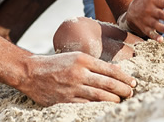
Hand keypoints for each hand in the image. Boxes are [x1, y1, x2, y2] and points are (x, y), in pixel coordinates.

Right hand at [20, 52, 136, 105]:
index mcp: (83, 59)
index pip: (110, 69)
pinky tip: (106, 107)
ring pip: (100, 96)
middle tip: (131, 92)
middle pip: (108, 83)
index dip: (124, 78)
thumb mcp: (75, 56)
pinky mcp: (66, 100)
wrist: (31, 72)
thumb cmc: (56, 63)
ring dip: (114, 100)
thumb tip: (115, 72)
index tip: (132, 82)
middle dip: (123, 90)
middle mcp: (79, 73)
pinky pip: (87, 104)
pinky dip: (98, 106)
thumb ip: (93, 64)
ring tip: (121, 100)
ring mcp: (72, 87)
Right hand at [126, 0, 163, 39]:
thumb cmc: (149, 2)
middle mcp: (150, 9)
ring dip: (162, 28)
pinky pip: (149, 33)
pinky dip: (154, 36)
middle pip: (161, 14)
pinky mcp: (143, 28)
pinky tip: (161, 40)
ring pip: (155, 24)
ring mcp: (146, 19)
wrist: (131, 9)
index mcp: (154, 0)